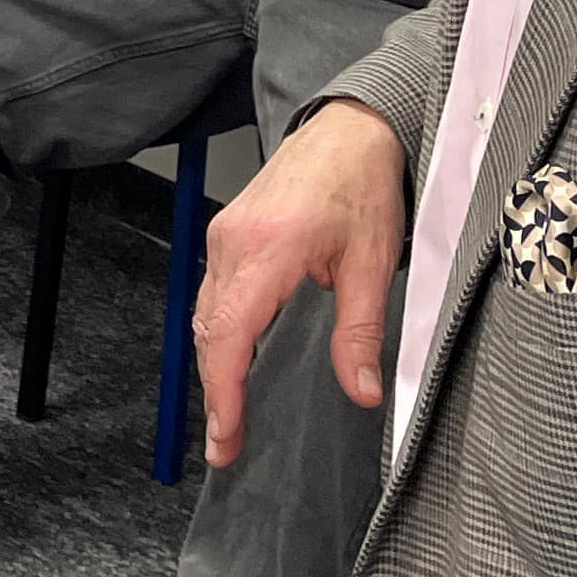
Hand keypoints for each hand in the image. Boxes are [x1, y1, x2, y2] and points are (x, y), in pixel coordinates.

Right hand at [195, 100, 410, 468]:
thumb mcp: (372, 262)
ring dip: (213, 367)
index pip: (231, 335)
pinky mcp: (227, 234)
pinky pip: (212, 295)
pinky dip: (217, 336)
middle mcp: (233, 243)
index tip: (226, 435)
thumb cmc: (361, 183)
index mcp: (267, 249)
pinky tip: (230, 362)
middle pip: (209, 333)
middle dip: (214, 394)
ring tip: (226, 418)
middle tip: (225, 446)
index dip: (224, 392)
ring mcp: (224, 236)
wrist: (349, 130)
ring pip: (205, 316)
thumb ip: (360, 332)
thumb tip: (361, 391)